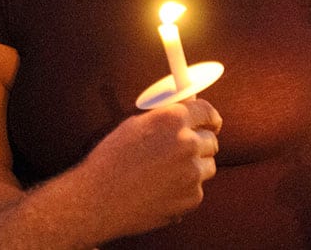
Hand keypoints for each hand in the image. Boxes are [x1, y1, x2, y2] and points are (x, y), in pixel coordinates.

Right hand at [76, 97, 221, 239]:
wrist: (99, 198)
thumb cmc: (110, 160)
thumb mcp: (134, 126)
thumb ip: (163, 119)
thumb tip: (182, 114)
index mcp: (172, 120)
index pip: (207, 112)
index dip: (210, 118)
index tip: (211, 123)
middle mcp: (187, 143)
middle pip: (211, 141)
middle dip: (199, 144)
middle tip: (180, 151)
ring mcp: (193, 172)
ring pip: (207, 166)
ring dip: (193, 167)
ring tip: (165, 173)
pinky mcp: (192, 197)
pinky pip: (197, 189)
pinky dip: (185, 189)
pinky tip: (161, 189)